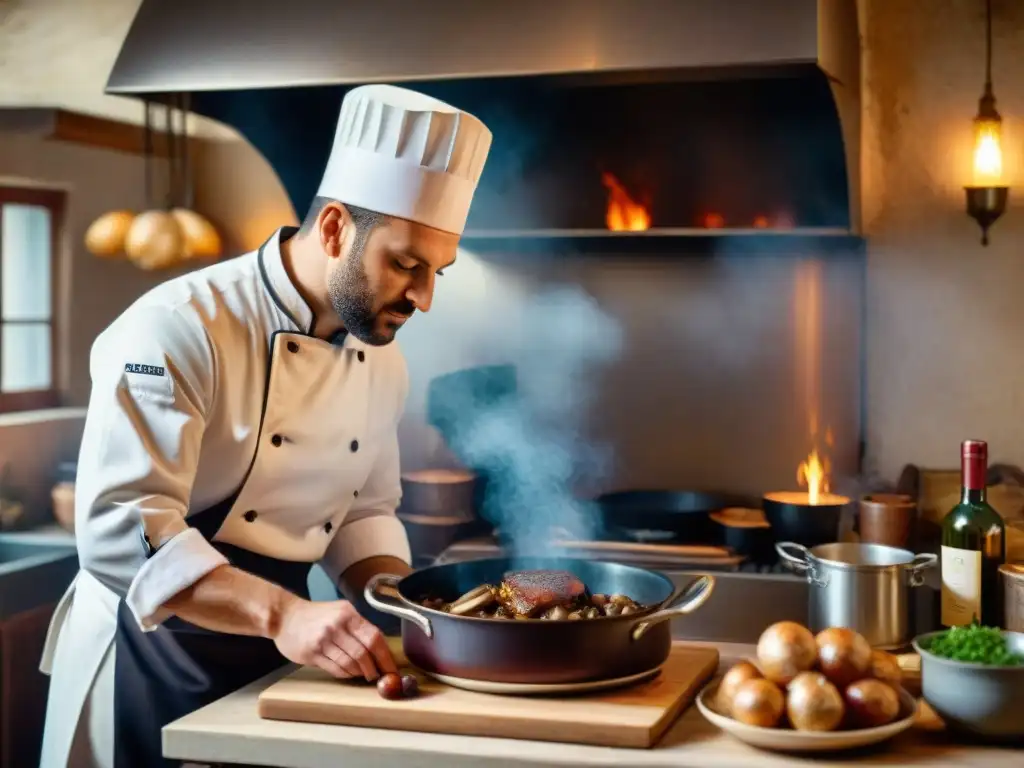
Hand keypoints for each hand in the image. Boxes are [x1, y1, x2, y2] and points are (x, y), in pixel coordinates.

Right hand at [273, 597, 395, 680]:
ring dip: (359, 672)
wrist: (286, 616)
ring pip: (349, 663)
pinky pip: (335, 669)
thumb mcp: (340, 611)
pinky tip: (347, 672)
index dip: (385, 656)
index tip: (391, 668)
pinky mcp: (312, 653)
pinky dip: (345, 674)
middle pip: (363, 652)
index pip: (374, 637)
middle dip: (374, 668)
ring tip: (362, 674)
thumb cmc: (317, 615)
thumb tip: (380, 650)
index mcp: (348, 614)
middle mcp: (337, 626)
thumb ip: (358, 627)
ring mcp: (323, 640)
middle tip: (377, 676)